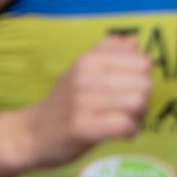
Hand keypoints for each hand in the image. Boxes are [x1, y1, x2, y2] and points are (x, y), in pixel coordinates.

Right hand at [0, 33, 153, 176]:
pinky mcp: (83, 128)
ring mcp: (82, 103)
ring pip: (138, 103)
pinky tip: (121, 133)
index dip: (145, 77)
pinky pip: (125, 125)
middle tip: (129, 109)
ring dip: (138, 116)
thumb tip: (135, 42)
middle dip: (144, 99)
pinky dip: (130, 131)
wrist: (31, 134)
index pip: (142, 61)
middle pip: (144, 83)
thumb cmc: (65, 102)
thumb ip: (109, 53)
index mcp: (88, 59)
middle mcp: (85, 77)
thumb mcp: (82, 70)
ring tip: (125, 120)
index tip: (131, 88)